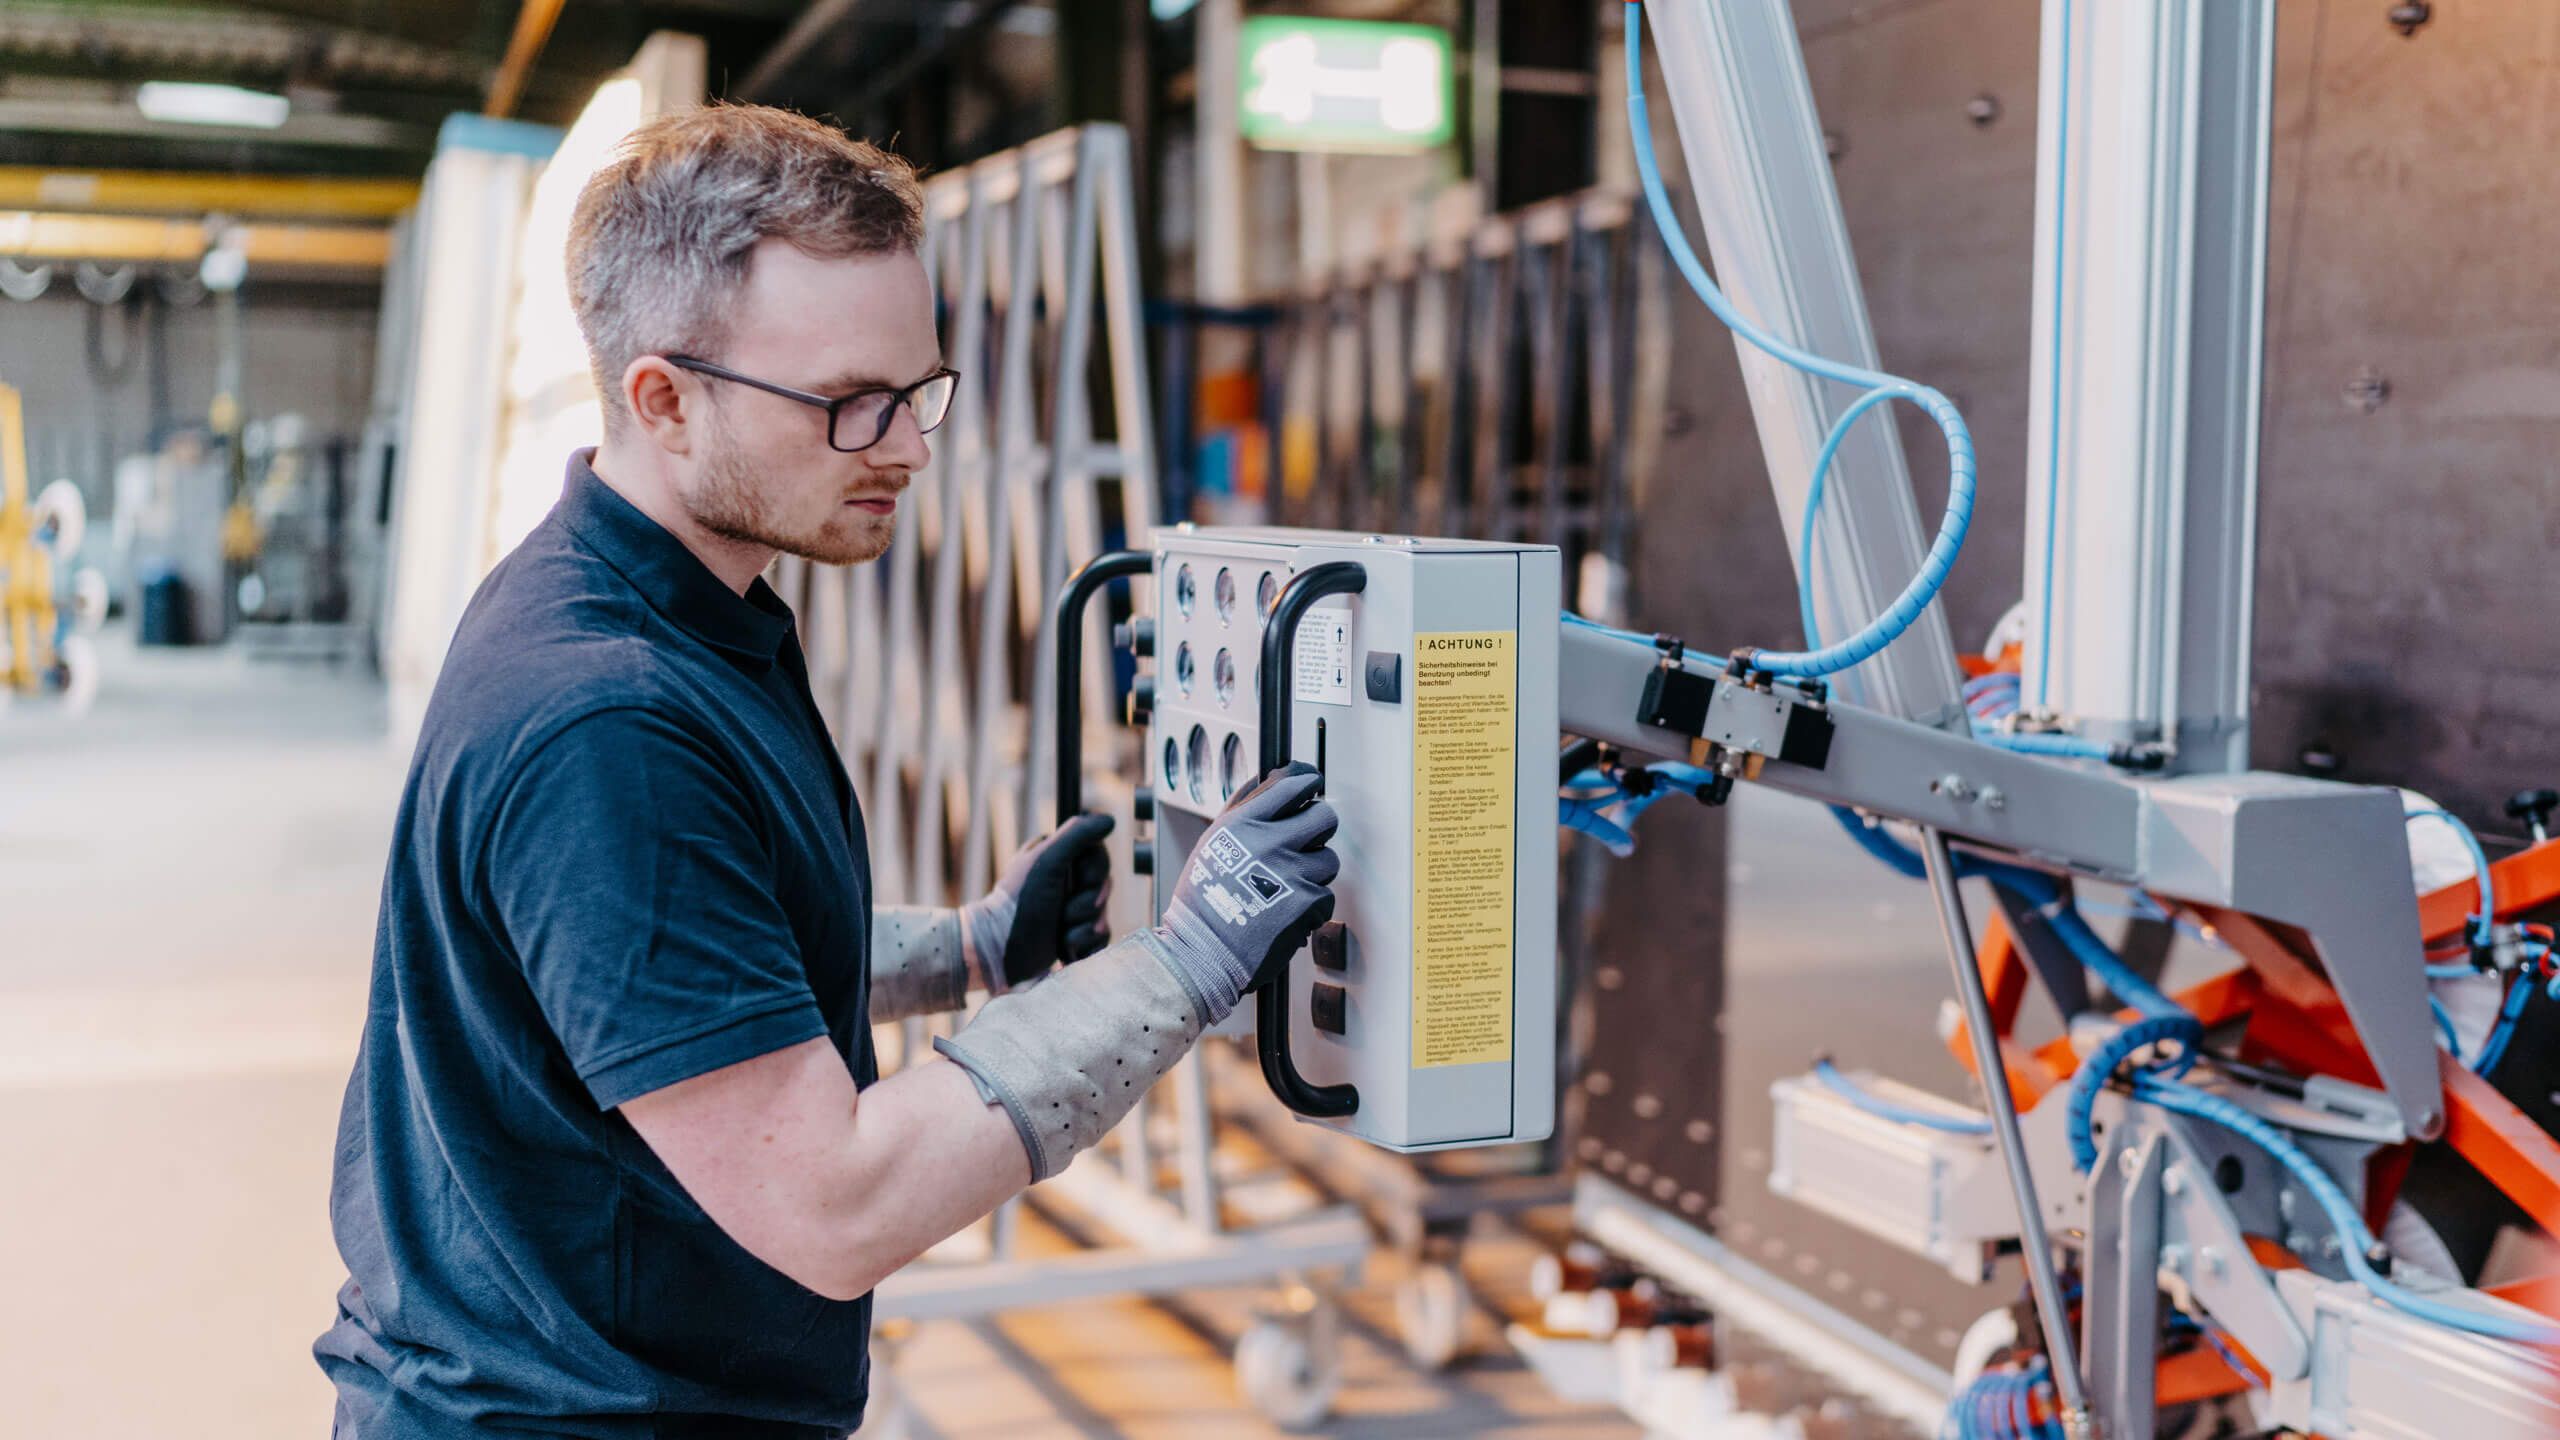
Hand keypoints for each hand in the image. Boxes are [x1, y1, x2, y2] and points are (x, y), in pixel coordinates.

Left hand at [962, 813, 1115, 989]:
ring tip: (1063, 936)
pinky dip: (1087, 944)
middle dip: (1088, 904)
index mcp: (1056, 860)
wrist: (1000, 952)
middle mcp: (1064, 883)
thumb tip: (1108, 819)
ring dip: (1085, 927)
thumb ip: (1077, 835)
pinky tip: (1069, 950)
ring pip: (1102, 914)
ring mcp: (1069, 911)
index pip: (1097, 856)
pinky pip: (1099, 938)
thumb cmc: (1019, 903)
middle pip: (1103, 886)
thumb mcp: (1047, 861)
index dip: (1096, 871)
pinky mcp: (1074, 938)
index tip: (1083, 880)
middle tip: (1065, 912)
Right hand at [1153, 762, 1340, 1018]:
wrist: (1202, 955)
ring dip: (1314, 872)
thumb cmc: (1202, 903)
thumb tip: (1267, 780)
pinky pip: (1326, 895)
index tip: (1312, 785)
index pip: (1291, 784)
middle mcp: (1269, 843)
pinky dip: (1312, 906)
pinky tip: (1287, 911)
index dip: (1307, 782)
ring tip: (1287, 886)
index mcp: (1242, 825)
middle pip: (1323, 816)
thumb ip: (1241, 810)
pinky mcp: (1308, 904)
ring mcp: (1291, 873)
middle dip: (1319, 826)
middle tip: (1308, 838)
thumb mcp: (1211, 844)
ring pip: (1329, 859)